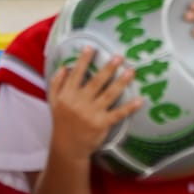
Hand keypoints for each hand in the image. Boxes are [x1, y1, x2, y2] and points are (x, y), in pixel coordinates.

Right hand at [46, 48, 142, 162]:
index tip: (91, 47)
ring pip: (109, 94)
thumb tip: (65, 66)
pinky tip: (139, 100)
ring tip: (131, 71)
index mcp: (68, 95)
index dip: (83, 60)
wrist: (68, 146)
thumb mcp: (53, 101)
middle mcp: (80, 102)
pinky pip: (118, 114)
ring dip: (121, 82)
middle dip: (108, 68)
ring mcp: (92, 113)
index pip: (76, 74)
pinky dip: (129, 107)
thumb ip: (57, 83)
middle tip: (119, 56)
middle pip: (96, 82)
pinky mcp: (102, 124)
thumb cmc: (61, 121)